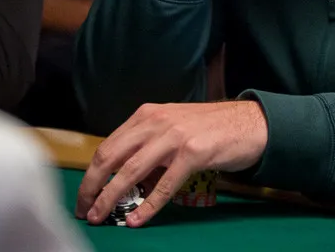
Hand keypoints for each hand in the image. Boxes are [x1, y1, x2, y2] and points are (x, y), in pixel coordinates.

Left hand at [76, 101, 268, 227]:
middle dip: (92, 187)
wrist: (251, 122)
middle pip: (111, 156)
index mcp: (148, 114)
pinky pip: (164, 185)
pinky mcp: (194, 152)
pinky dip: (148, 206)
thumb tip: (124, 179)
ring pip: (131, 171)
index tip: (84, 195)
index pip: (108, 145)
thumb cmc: (212, 128)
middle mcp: (157, 121)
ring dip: (111, 198)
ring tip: (101, 216)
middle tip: (85, 210)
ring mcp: (175, 136)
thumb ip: (148, 146)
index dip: (91, 174)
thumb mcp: (173, 128)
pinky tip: (138, 219)